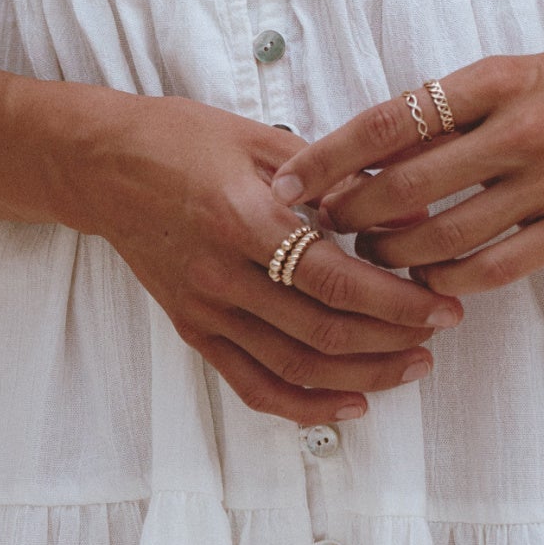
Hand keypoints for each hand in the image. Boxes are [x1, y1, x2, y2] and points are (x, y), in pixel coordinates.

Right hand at [50, 88, 462, 424]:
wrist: (100, 165)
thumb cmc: (181, 139)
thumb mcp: (261, 141)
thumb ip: (334, 178)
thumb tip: (406, 215)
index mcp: (243, 219)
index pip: (335, 279)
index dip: (397, 301)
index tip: (443, 305)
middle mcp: (222, 275)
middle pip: (323, 330)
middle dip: (392, 340)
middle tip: (440, 332)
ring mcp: (204, 309)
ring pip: (295, 366)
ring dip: (362, 376)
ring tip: (411, 366)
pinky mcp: (192, 329)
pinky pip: (252, 384)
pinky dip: (303, 405)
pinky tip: (350, 404)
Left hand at [270, 33, 543, 296]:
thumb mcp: (523, 68)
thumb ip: (457, 104)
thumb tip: (377, 143)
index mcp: (498, 78)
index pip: (389, 120)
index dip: (329, 155)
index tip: (288, 181)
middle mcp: (521, 129)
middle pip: (405, 186)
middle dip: (348, 213)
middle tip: (321, 226)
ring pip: (443, 235)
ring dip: (392, 252)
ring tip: (370, 254)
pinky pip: (496, 267)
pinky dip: (449, 279)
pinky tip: (427, 280)